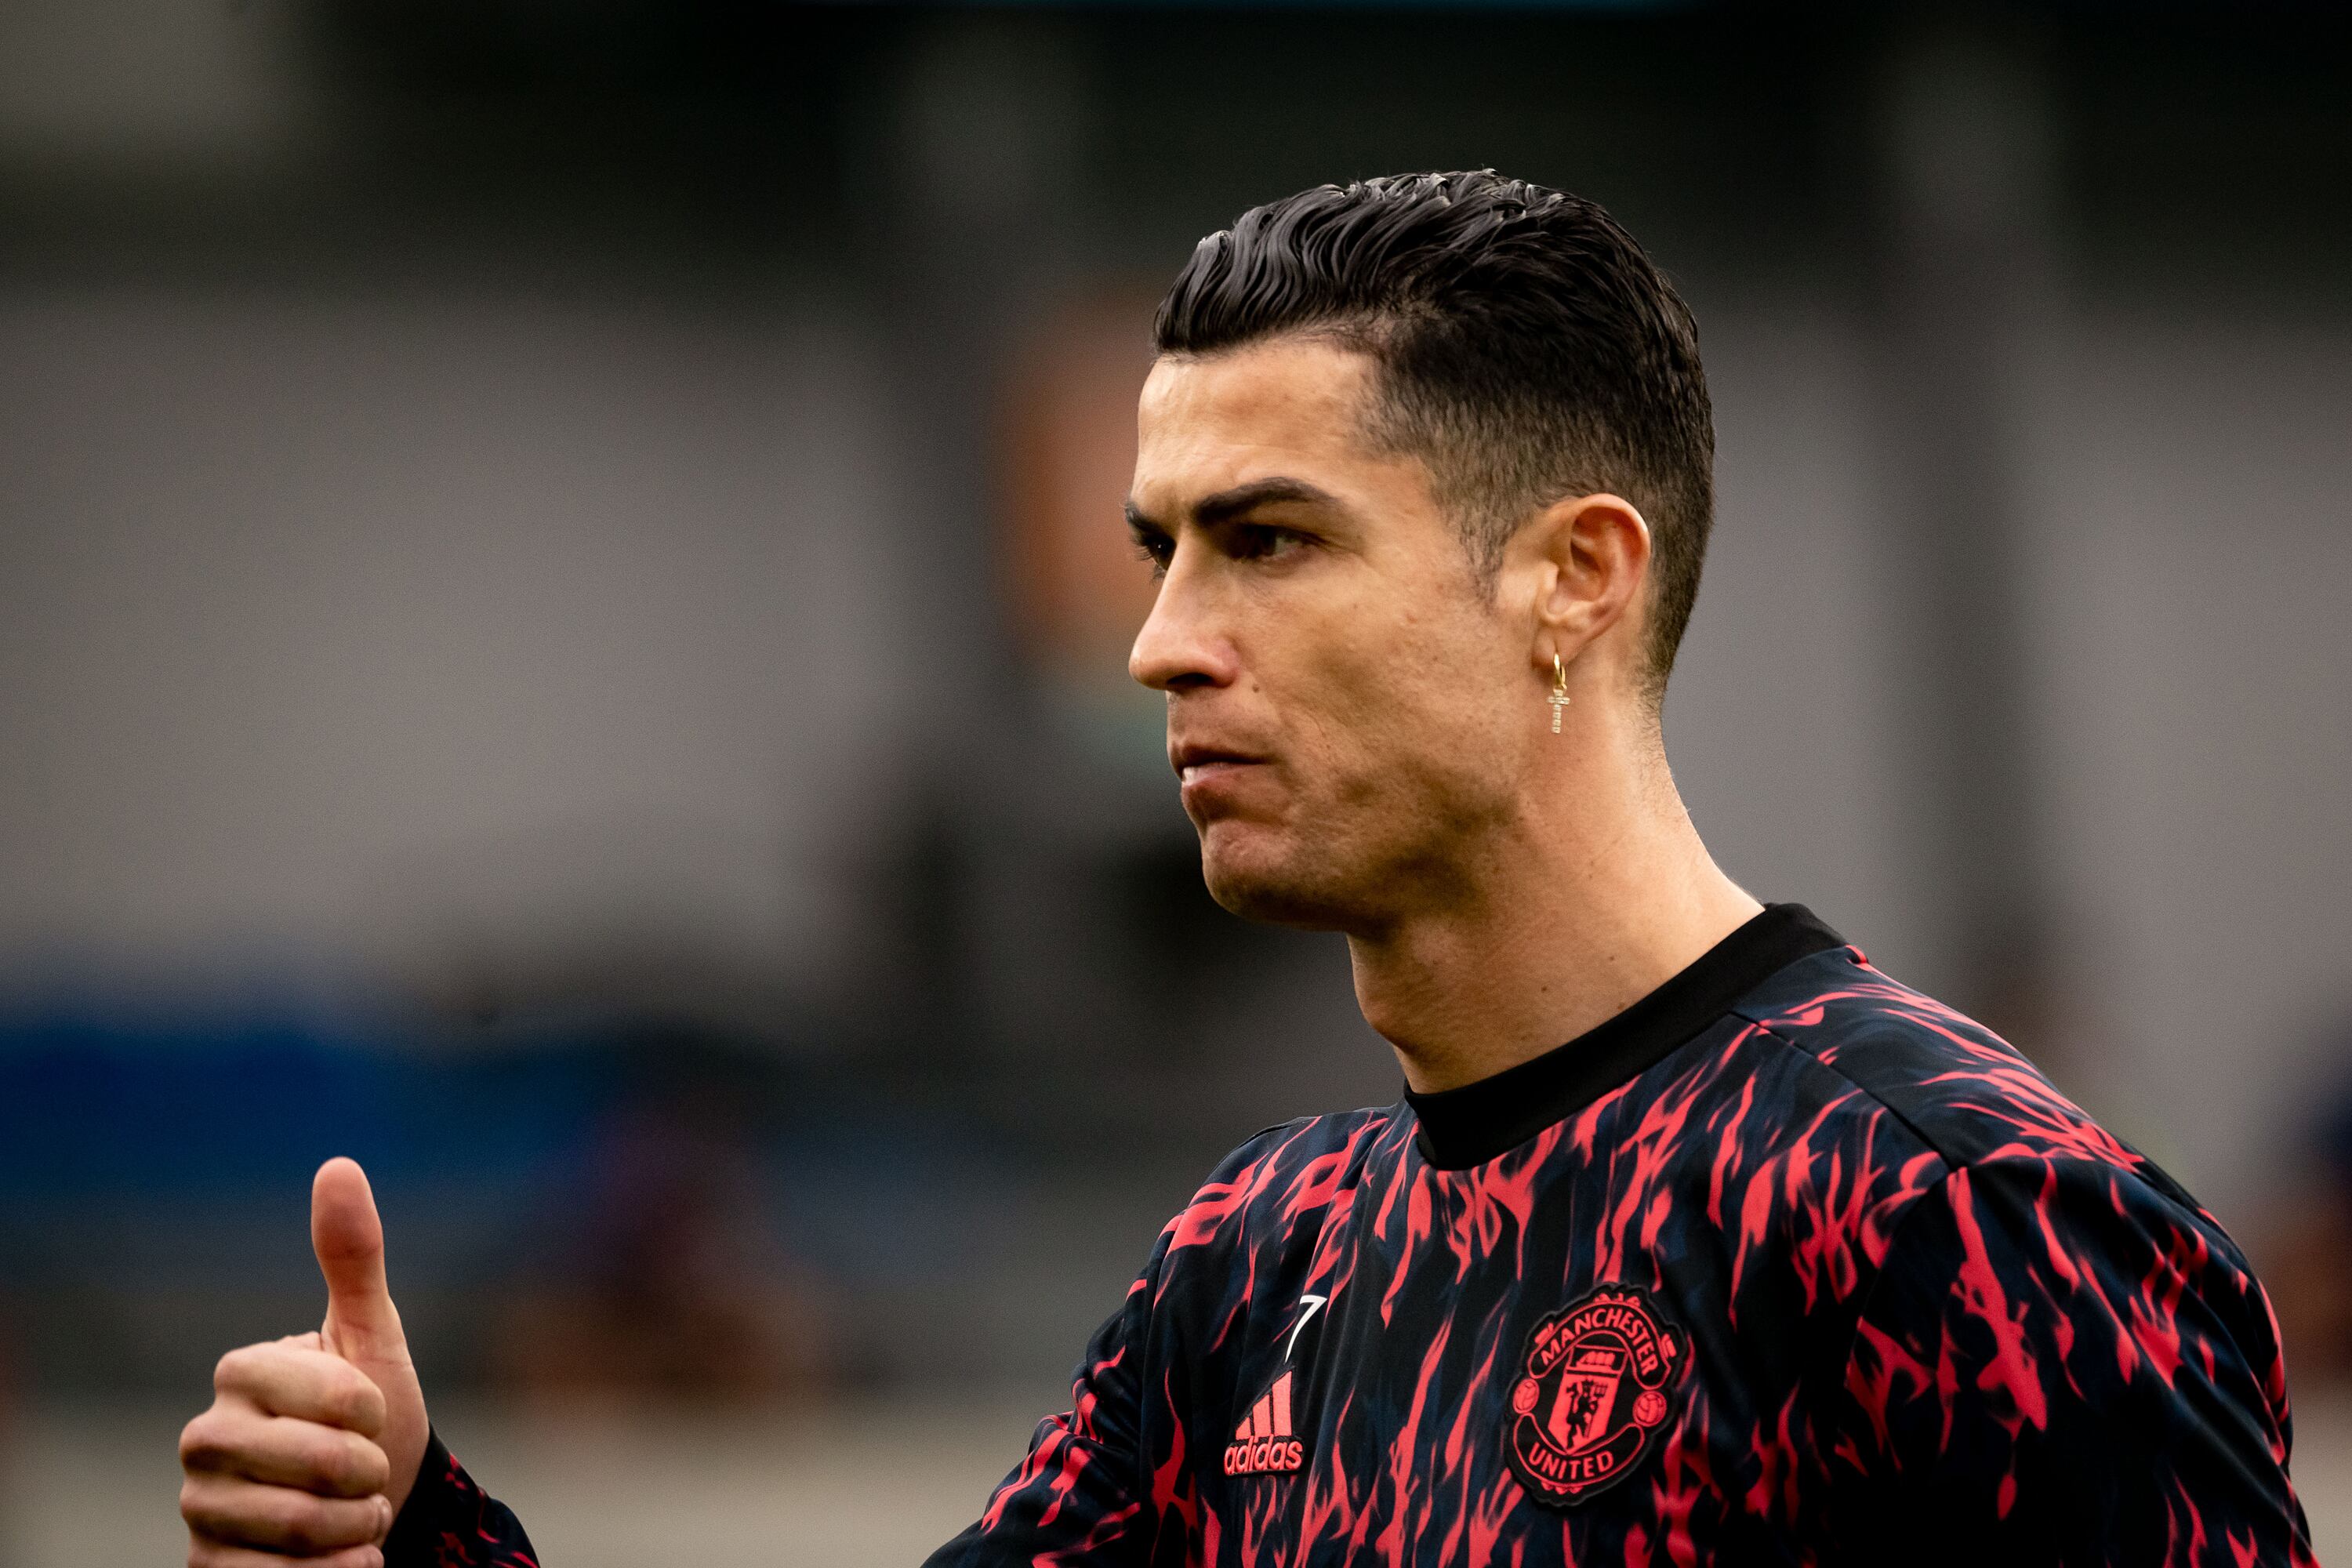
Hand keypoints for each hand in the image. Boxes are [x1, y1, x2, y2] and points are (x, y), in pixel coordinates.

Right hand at [179, 1159, 432, 1565]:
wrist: (372, 1500)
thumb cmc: (372, 1412)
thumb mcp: (373, 1334)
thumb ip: (353, 1257)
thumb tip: (337, 1164)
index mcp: (241, 1372)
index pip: (331, 1396)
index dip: (372, 1412)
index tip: (373, 1412)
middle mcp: (203, 1437)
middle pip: (316, 1468)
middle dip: (370, 1474)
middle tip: (370, 1470)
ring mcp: (199, 1506)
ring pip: (300, 1528)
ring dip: (356, 1525)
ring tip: (354, 1511)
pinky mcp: (207, 1566)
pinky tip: (340, 1558)